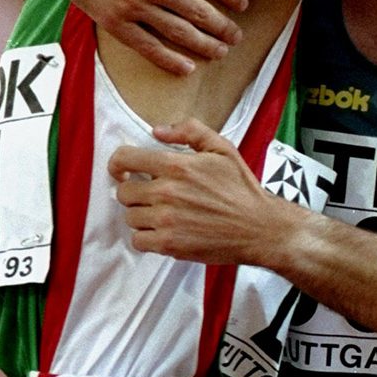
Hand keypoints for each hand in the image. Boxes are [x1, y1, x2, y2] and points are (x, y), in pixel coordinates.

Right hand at [32, 0, 244, 74]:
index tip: (243, 5)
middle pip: (200, 12)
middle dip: (224, 28)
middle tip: (237, 37)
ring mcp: (134, 5)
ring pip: (178, 33)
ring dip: (204, 45)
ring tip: (221, 52)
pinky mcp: (115, 21)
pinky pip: (147, 46)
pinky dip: (169, 60)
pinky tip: (187, 68)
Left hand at [107, 119, 301, 263]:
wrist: (258, 227)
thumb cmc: (241, 189)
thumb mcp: (222, 149)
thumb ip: (189, 131)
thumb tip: (157, 131)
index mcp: (177, 166)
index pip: (125, 159)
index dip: (118, 164)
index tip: (123, 171)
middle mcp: (167, 193)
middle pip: (123, 192)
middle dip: (135, 192)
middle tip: (152, 196)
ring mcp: (166, 221)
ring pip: (130, 217)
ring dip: (141, 216)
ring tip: (162, 215)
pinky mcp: (169, 245)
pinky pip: (138, 241)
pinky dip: (146, 238)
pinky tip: (163, 231)